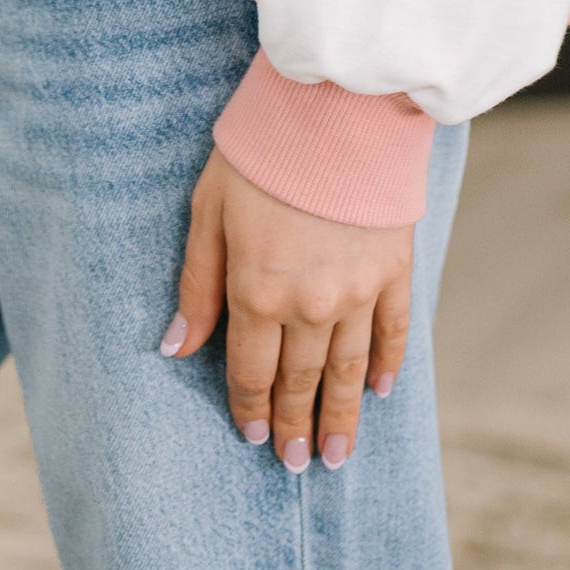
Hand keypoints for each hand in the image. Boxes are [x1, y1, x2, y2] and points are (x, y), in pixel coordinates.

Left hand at [163, 146, 412, 470]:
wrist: (335, 105)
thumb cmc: (260, 149)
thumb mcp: (208, 209)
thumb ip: (197, 284)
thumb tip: (176, 348)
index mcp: (258, 292)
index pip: (250, 371)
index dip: (249, 408)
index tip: (253, 436)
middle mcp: (311, 305)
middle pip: (300, 381)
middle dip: (294, 425)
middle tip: (296, 464)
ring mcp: (359, 291)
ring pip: (348, 371)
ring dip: (340, 416)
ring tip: (335, 455)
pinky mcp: (394, 268)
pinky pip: (393, 332)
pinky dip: (388, 366)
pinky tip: (381, 392)